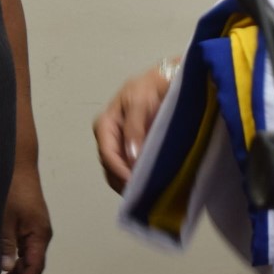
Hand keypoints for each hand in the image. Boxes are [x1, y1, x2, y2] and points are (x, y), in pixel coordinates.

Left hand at [0, 163, 50, 273]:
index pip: (34, 267)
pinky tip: (3, 260)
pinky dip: (17, 257)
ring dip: (17, 268)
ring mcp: (36, 228)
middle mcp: (41, 233)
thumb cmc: (14, 186)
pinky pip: (26, 246)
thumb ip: (6, 244)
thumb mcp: (4, 219)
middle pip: (33, 264)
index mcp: (40, 234)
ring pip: (29, 256)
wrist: (17, 164)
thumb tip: (5, 266)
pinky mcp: (29, 223)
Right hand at [92, 64, 172, 192]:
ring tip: (147, 194)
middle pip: (111, 166)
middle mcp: (109, 138)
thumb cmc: (152, 86)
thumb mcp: (141, 100)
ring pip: (119, 171)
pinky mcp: (134, 150)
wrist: (169, 79)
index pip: (107, 154)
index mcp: (105, 124)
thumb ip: (134, 128)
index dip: (119, 171)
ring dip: (130, 183)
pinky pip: (131, 169)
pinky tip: (150, 185)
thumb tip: (131, 158)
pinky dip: (137, 178)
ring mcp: (121, 145)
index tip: (135, 184)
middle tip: (143, 194)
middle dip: (124, 181)